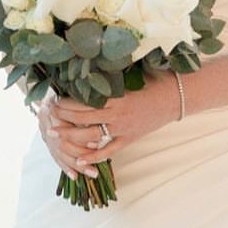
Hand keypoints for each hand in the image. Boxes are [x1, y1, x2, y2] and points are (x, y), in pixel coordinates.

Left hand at [38, 75, 176, 177]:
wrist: (178, 97)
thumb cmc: (155, 81)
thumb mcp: (131, 74)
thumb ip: (111, 75)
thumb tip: (89, 66)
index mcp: (116, 97)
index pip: (84, 102)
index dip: (66, 102)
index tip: (54, 99)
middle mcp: (117, 115)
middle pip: (82, 119)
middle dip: (63, 117)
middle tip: (49, 115)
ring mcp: (123, 130)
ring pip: (90, 136)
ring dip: (70, 136)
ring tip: (54, 134)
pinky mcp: (129, 139)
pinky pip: (108, 151)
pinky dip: (93, 157)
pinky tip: (79, 161)